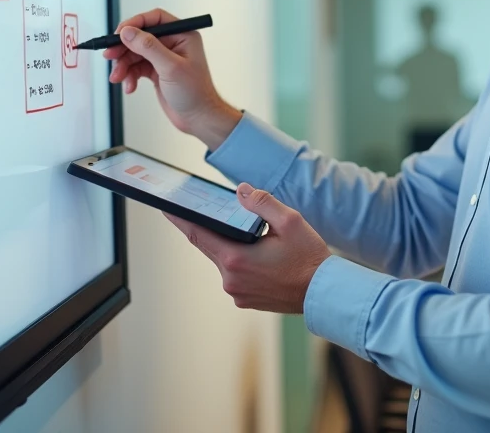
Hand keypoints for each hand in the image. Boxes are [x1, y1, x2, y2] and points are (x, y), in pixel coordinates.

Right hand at [104, 8, 241, 146]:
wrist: (198, 118)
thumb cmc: (195, 93)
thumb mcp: (170, 67)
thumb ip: (148, 47)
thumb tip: (128, 32)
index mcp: (183, 35)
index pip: (155, 19)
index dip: (135, 24)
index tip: (119, 34)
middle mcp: (173, 43)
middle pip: (140, 37)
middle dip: (124, 48)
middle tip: (110, 56)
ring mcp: (163, 57)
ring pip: (135, 53)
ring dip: (124, 65)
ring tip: (118, 78)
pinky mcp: (156, 70)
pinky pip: (136, 67)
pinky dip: (129, 76)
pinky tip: (129, 86)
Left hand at [166, 183, 330, 313]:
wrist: (323, 293)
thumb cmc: (309, 258)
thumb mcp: (290, 221)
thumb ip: (262, 203)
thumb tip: (241, 191)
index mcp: (236, 258)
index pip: (198, 233)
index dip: (180, 219)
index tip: (166, 207)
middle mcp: (230, 279)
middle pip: (208, 246)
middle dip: (204, 227)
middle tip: (197, 209)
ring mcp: (236, 293)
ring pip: (222, 260)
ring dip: (227, 244)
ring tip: (243, 232)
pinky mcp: (244, 300)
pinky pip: (234, 274)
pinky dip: (238, 260)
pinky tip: (256, 253)